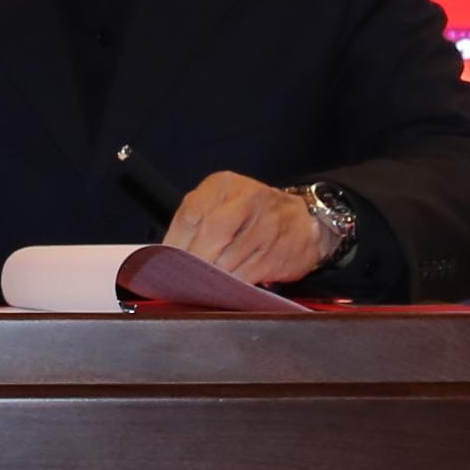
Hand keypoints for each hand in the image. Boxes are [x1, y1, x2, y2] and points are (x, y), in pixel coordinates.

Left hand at [165, 168, 335, 290]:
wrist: (302, 222)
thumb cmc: (252, 215)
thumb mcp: (222, 203)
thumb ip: (194, 221)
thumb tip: (167, 254)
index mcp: (225, 185)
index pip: (191, 214)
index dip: (175, 244)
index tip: (167, 264)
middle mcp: (248, 199)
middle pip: (210, 236)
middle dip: (194, 263)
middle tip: (184, 278)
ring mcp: (267, 225)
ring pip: (227, 260)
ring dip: (213, 278)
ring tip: (207, 282)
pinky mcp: (278, 252)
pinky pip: (246, 275)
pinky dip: (233, 285)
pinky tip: (229, 285)